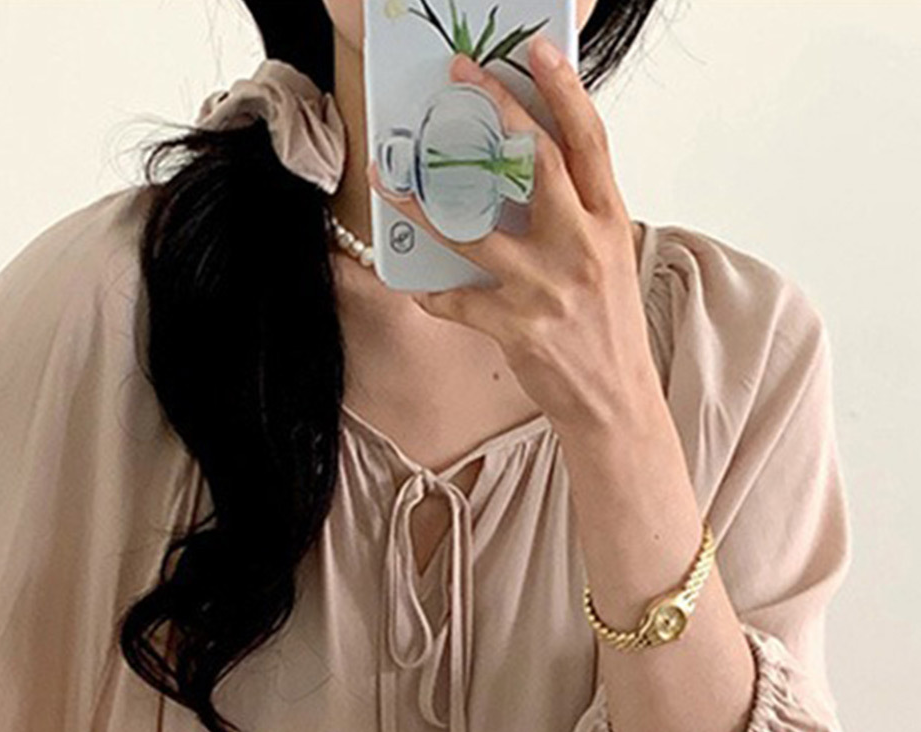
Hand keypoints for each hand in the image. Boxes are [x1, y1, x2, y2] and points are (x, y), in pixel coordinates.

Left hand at [366, 36, 660, 436]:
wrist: (616, 404)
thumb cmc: (607, 330)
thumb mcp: (607, 260)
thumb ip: (577, 215)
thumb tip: (530, 172)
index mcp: (607, 221)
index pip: (589, 140)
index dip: (563, 89)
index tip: (536, 50)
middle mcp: (581, 246)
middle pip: (537, 163)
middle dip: (497, 112)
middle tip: (461, 77)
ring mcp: (548, 287)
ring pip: (476, 231)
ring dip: (427, 205)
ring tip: (393, 181)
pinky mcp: (518, 327)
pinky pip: (459, 300)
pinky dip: (434, 292)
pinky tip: (418, 284)